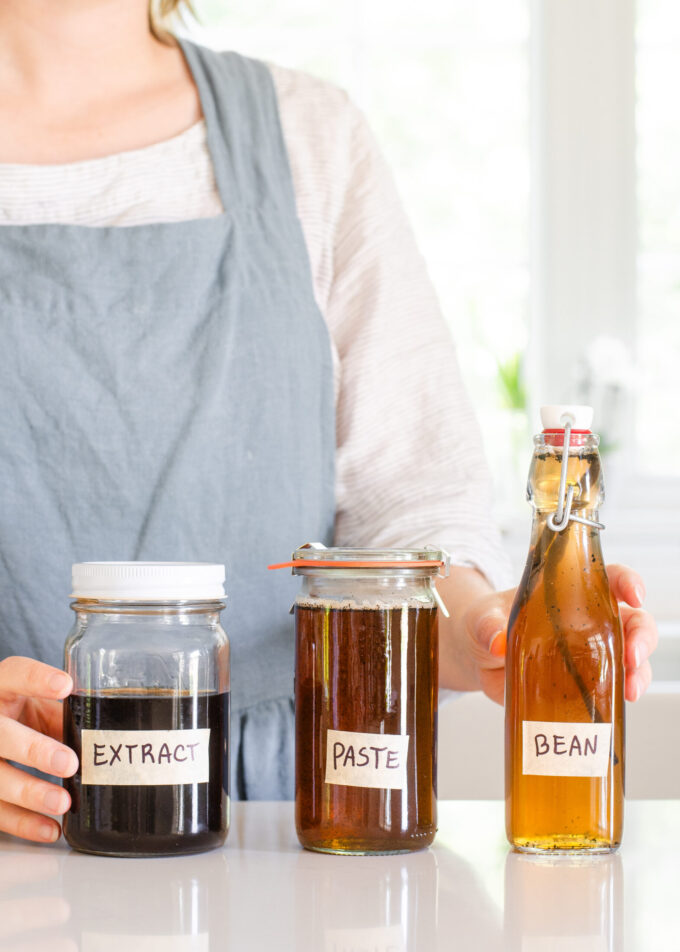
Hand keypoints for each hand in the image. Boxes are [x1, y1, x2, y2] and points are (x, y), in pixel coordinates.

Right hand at [0, 657, 77, 842]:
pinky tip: (51, 829)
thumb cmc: (23, 713)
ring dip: (30, 794)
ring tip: (64, 803)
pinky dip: (24, 824)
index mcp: (1, 687)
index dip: (37, 679)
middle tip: (69, 762)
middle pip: (0, 736)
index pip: (13, 674)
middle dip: (34, 750)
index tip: (66, 686)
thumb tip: (111, 728)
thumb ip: (65, 712)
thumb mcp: (39, 704)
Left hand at [465, 564, 656, 704]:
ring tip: (630, 689)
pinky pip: (611, 686)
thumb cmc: (485, 624)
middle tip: (632, 655)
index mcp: (567, 592)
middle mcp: (586, 621)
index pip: (608, 578)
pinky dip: (620, 694)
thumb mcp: (482, 617)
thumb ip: (487, 625)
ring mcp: (587, 653)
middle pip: (631, 620)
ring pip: (629, 656)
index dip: (627, 582)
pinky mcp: (580, 681)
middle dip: (640, 636)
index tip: (635, 595)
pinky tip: (618, 702)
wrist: (476, 657)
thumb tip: (495, 641)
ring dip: (638, 671)